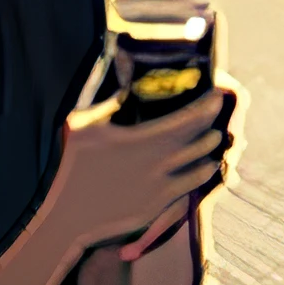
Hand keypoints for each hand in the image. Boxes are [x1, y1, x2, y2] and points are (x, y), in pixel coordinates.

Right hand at [43, 87, 233, 259]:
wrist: (67, 217)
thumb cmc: (71, 167)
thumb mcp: (82, 125)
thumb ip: (109, 98)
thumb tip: (125, 68)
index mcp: (142, 141)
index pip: (189, 120)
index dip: (207, 106)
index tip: (216, 95)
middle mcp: (157, 166)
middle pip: (200, 143)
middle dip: (212, 127)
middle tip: (215, 115)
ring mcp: (160, 191)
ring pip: (201, 170)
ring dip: (210, 154)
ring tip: (212, 141)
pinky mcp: (156, 210)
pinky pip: (188, 191)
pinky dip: (198, 176)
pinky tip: (199, 169)